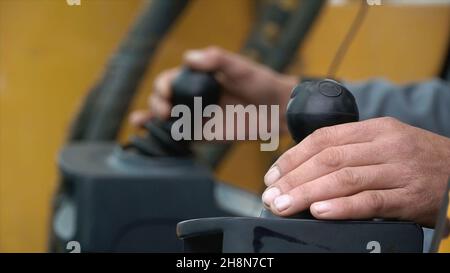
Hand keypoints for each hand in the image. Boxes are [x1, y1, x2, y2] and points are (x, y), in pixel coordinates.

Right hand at [129, 46, 296, 132]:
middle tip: (165, 110)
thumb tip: (188, 58)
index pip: (170, 80)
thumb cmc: (259, 82)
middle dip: (156, 104)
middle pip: (162, 100)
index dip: (163, 85)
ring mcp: (196, 116)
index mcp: (197, 78)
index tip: (167, 91)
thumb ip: (216, 59)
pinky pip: (179, 137)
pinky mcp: (202, 135)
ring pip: (166, 119)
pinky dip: (164, 137)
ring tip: (143, 121)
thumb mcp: (238, 66)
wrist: (275, 109)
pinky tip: (151, 136)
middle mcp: (193, 97)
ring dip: (150, 119)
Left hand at [262, 117, 449, 226]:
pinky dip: (342, 206)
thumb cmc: (417, 160)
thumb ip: (350, 152)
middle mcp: (385, 145)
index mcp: (375, 129)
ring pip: (344, 178)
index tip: (272, 175)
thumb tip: (305, 172)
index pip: (323, 138)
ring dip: (308, 193)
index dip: (293, 157)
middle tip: (271, 195)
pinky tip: (320, 212)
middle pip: (328, 159)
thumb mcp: (385, 144)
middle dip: (294, 178)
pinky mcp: (410, 196)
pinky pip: (371, 200)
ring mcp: (398, 170)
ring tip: (284, 205)